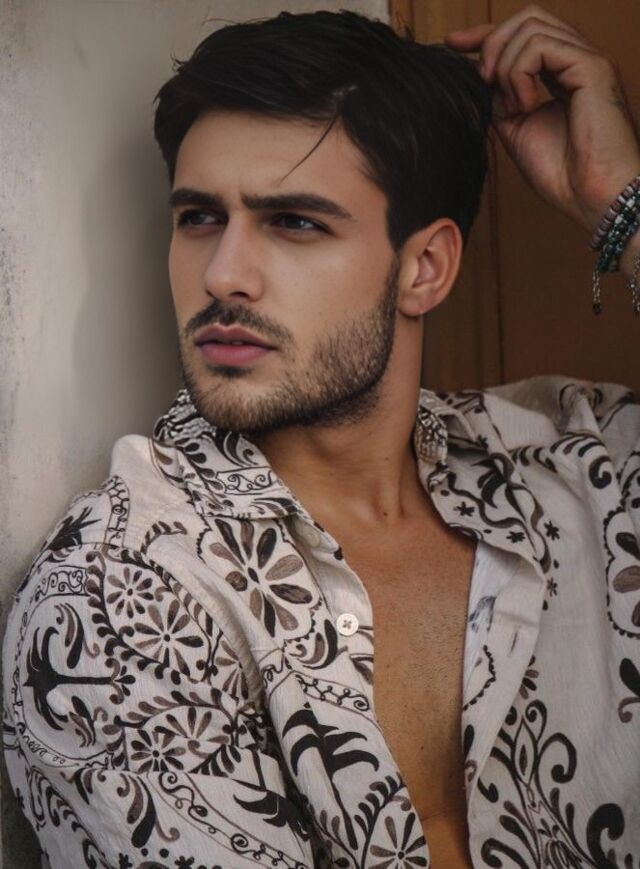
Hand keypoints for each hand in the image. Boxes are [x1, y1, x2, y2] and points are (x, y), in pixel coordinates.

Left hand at [446, 4, 639, 234]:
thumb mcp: (516, 129)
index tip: (452, 44)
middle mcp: (576, 59)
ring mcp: (586, 59)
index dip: (485, 34)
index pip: (523, 34)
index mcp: (561, 72)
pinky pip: (541, 46)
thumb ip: (499, 99)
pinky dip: (520, 73)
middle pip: (528, 17)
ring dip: (506, 66)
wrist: (589, 196)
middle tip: (482, 80)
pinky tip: (525, 105)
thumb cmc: (562, 173)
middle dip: (492, 40)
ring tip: (512, 106)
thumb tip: (479, 76)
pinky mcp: (593, 66)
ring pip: (531, 26)